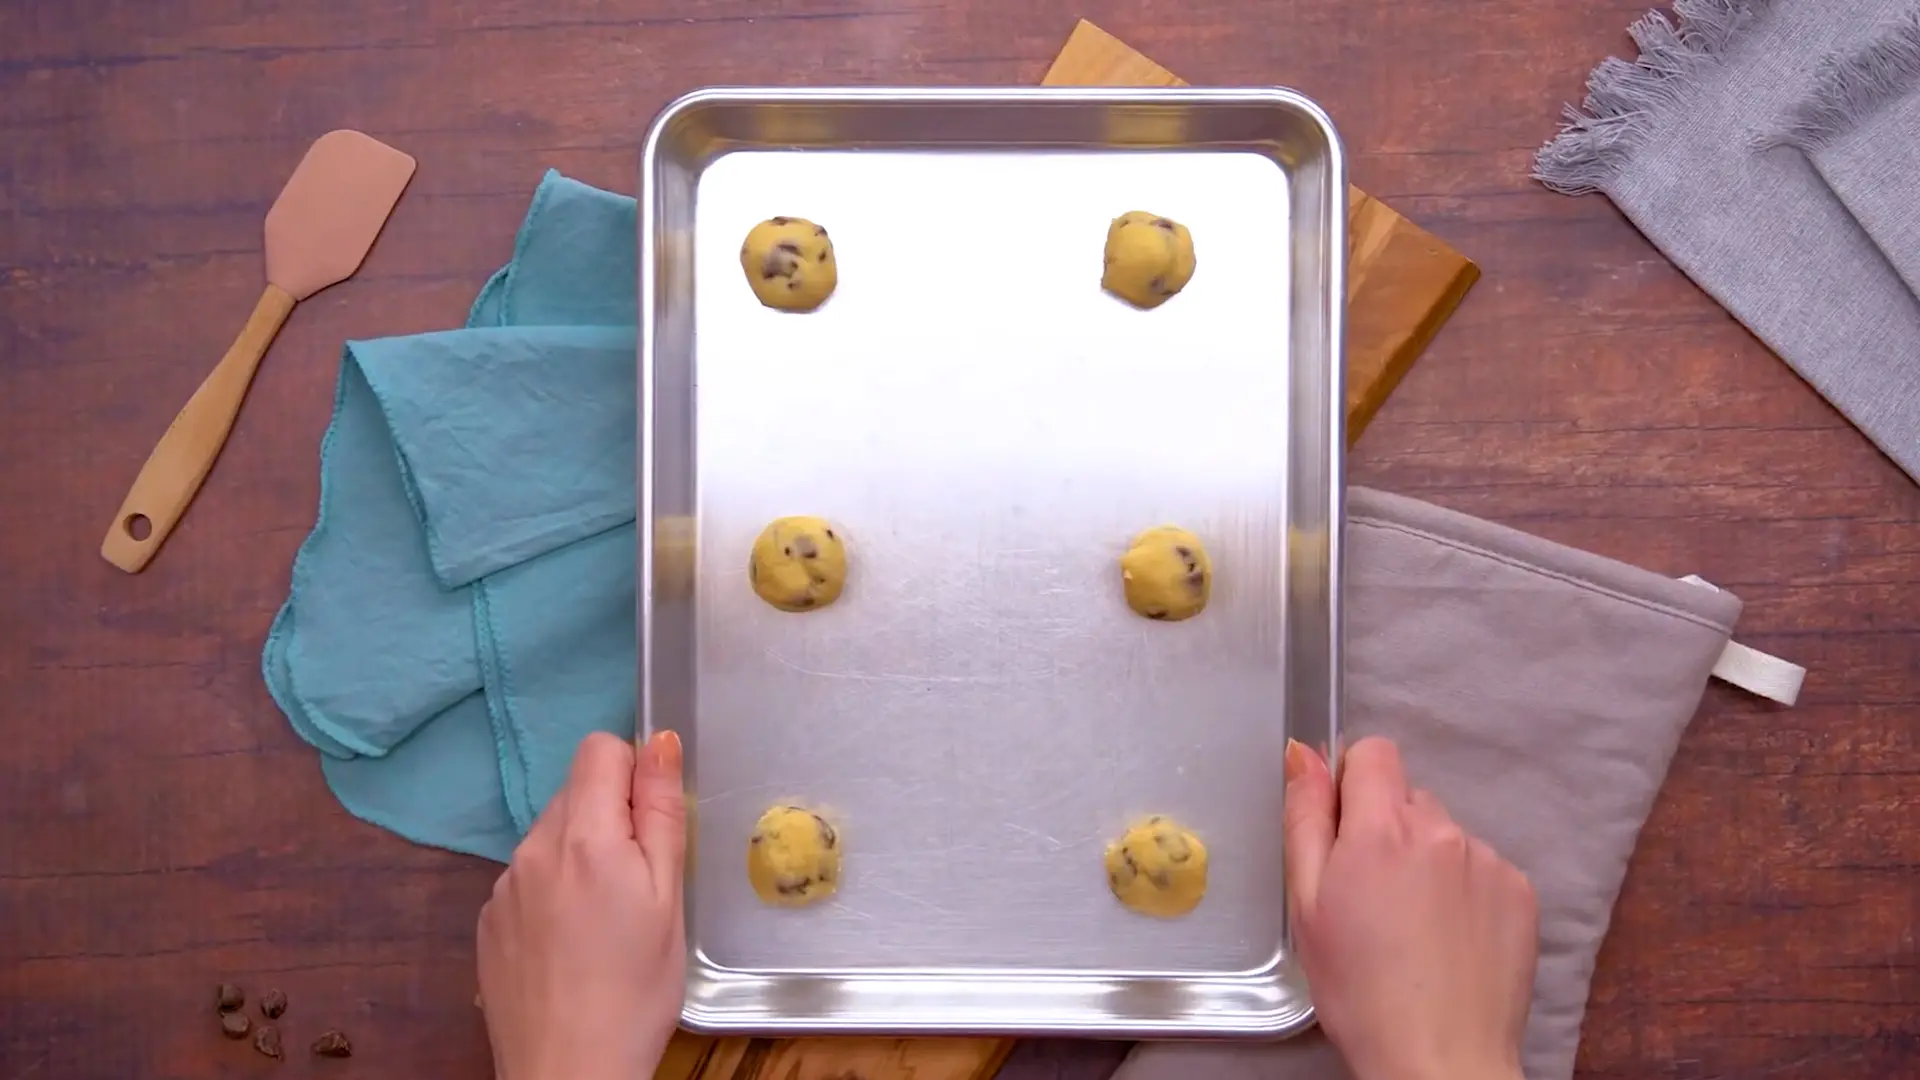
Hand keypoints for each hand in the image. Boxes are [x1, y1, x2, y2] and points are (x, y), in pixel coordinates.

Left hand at [477, 730, 687, 1079]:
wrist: (567, 1072)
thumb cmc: (636, 989)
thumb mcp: (668, 898)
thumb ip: (660, 813)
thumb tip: (657, 740)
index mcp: (583, 836)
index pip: (599, 749)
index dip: (634, 774)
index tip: (652, 826)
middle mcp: (531, 849)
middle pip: (575, 793)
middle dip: (611, 818)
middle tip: (639, 883)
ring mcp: (502, 887)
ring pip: (551, 837)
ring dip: (580, 855)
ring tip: (605, 922)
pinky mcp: (487, 922)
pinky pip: (527, 879)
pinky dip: (553, 893)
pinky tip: (572, 944)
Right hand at [1284, 736, 1538, 1079]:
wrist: (1439, 1059)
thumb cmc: (1359, 991)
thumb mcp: (1306, 904)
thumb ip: (1305, 818)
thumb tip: (1304, 753)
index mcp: (1381, 828)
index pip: (1373, 752)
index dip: (1351, 784)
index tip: (1343, 831)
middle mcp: (1442, 830)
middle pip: (1407, 797)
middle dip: (1385, 830)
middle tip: (1370, 896)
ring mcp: (1488, 860)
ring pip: (1445, 834)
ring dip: (1426, 861)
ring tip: (1412, 927)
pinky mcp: (1520, 892)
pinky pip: (1482, 867)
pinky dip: (1463, 891)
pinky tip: (1448, 938)